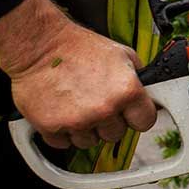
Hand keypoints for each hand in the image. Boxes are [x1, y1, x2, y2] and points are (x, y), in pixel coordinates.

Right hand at [0, 0, 156, 149]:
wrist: (39, 45)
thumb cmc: (77, 48)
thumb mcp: (122, 55)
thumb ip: (139, 79)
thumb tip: (150, 95)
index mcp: (126, 91)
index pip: (145, 122)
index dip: (137, 116)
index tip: (130, 112)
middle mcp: (104, 109)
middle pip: (116, 135)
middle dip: (109, 122)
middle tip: (97, 102)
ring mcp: (77, 120)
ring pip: (89, 141)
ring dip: (85, 128)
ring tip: (77, 104)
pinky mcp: (51, 127)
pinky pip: (63, 143)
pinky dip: (61, 132)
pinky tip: (61, 111)